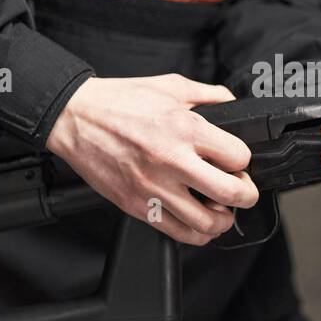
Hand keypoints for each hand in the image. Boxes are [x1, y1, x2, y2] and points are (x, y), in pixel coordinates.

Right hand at [47, 74, 258, 245]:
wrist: (74, 118)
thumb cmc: (118, 101)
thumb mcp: (170, 85)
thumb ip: (208, 95)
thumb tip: (232, 103)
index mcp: (185, 129)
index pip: (238, 157)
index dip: (244, 161)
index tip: (239, 162)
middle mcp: (171, 161)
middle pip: (230, 194)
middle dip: (246, 196)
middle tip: (244, 192)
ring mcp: (153, 188)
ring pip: (206, 223)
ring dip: (223, 220)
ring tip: (222, 210)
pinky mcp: (137, 206)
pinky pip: (178, 233)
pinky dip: (196, 234)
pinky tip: (197, 222)